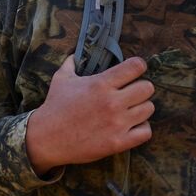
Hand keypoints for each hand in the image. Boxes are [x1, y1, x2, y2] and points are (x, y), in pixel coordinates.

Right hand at [25, 56, 155, 173]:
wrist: (46, 138)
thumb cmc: (54, 106)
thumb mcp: (61, 80)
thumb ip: (71, 63)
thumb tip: (76, 54)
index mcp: (100, 84)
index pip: (136, 67)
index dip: (138, 66)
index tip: (133, 71)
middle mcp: (112, 102)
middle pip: (147, 88)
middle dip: (140, 88)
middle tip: (132, 93)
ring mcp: (117, 123)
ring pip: (149, 109)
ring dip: (141, 108)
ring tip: (131, 110)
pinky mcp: (118, 142)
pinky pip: (146, 132)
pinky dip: (142, 128)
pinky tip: (132, 126)